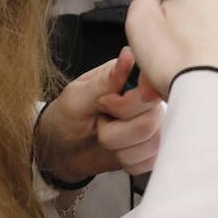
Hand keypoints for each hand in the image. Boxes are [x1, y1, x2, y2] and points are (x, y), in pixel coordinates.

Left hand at [34, 49, 163, 180]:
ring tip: (106, 136)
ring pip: (151, 144)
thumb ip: (106, 80)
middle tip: (100, 122)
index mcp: (133, 75)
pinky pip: (150, 161)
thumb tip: (128, 55)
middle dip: (115, 131)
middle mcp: (149, 98)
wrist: (63, 149)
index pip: (152, 86)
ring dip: (119, 148)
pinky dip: (128, 162)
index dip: (130, 103)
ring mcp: (154, 124)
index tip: (106, 106)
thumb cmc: (68, 116)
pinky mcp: (153, 148)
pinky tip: (117, 151)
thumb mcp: (78, 96)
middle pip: (151, 121)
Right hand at [125, 0, 217, 102]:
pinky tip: (188, 91)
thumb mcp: (140, 22)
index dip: (152, 8)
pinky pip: (211, 60)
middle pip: (180, 19)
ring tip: (162, 89)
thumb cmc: (180, 58)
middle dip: (161, 45)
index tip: (146, 30)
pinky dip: (197, 74)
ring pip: (193, 43)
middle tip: (148, 69)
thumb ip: (140, 3)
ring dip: (174, 64)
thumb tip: (148, 2)